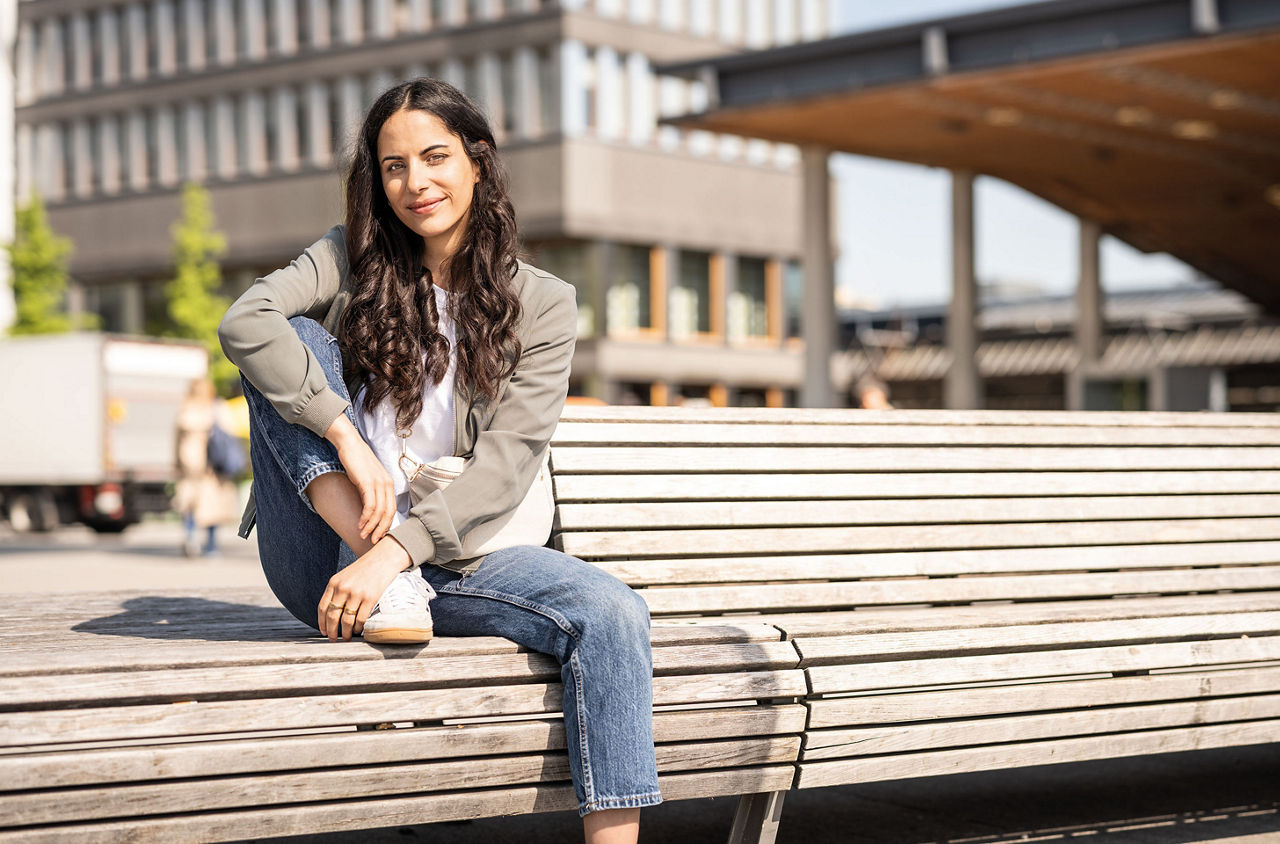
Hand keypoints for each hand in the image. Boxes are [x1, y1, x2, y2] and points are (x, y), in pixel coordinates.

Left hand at [317, 537, 411, 640]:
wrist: (384, 558)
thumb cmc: (366, 568)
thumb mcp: (346, 576)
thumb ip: (337, 591)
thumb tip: (332, 613)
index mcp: (334, 583)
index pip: (323, 607)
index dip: (322, 623)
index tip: (324, 632)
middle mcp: (343, 588)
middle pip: (332, 616)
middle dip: (332, 631)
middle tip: (334, 639)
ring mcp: (356, 593)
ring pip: (346, 621)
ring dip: (346, 633)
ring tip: (347, 637)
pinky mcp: (370, 598)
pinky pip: (361, 619)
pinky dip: (359, 627)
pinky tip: (359, 630)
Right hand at [326, 414, 395, 543]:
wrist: (349, 443)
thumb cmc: (356, 461)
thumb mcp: (367, 478)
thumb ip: (371, 492)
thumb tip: (368, 510)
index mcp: (389, 483)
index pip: (392, 509)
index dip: (386, 524)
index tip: (379, 535)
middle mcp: (387, 483)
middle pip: (388, 513)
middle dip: (381, 529)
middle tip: (373, 541)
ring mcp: (379, 483)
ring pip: (379, 512)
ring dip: (371, 526)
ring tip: (364, 535)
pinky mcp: (368, 482)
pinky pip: (370, 506)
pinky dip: (366, 518)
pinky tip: (360, 524)